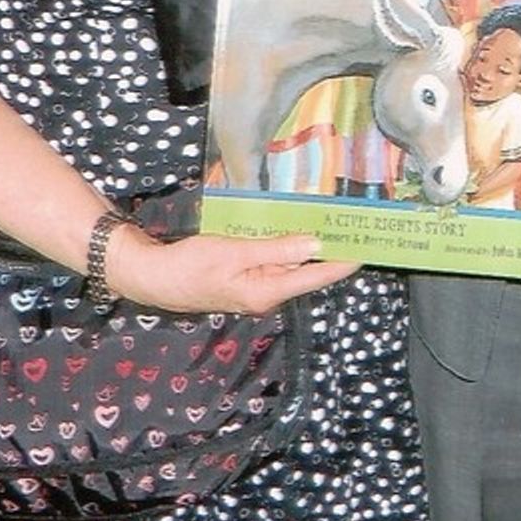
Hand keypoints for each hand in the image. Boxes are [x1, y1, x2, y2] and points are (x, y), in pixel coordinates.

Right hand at [107, 224, 357, 315]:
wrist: (153, 277)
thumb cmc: (191, 265)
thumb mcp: (235, 252)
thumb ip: (277, 249)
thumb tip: (316, 246)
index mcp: (267, 291)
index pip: (316, 276)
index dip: (343, 261)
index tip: (367, 247)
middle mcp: (266, 294)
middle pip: (307, 273)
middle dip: (331, 252)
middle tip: (354, 228)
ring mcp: (254, 288)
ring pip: (291, 267)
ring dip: (310, 249)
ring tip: (334, 225)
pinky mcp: (244, 278)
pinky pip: (274, 263)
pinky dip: (288, 248)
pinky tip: (295, 231)